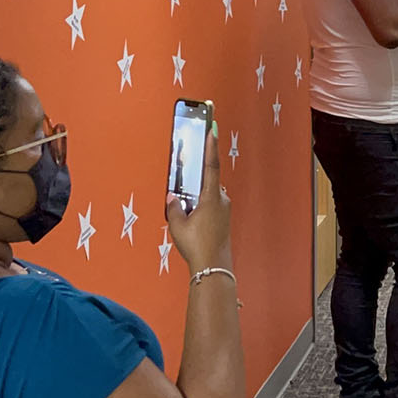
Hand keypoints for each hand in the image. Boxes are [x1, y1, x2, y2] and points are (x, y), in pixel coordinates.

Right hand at [166, 132, 231, 272]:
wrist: (213, 266)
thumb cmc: (197, 245)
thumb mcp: (178, 226)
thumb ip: (174, 207)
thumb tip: (173, 197)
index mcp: (211, 197)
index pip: (211, 166)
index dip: (211, 147)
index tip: (212, 130)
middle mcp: (221, 200)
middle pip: (209, 180)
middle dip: (198, 175)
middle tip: (189, 170)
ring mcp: (224, 209)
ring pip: (210, 194)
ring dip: (198, 193)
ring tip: (185, 204)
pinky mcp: (224, 218)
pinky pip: (212, 204)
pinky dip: (202, 203)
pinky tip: (192, 215)